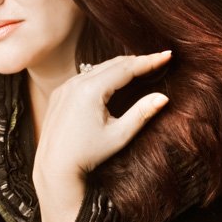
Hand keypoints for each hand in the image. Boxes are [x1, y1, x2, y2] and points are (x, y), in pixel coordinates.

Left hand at [33, 51, 170, 186]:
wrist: (54, 166)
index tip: (167, 55)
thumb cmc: (88, 154)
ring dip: (119, 66)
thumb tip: (163, 98)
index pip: (126, 68)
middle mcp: (75, 83)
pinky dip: (102, 74)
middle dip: (137, 61)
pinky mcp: (59, 93)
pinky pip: (84, 76)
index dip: (149, 61)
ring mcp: (64, 87)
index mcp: (91, 90)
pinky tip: (113, 79)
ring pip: (97, 68)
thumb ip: (142, 114)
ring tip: (140, 67)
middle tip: (158, 60)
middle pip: (113, 64)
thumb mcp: (118, 135)